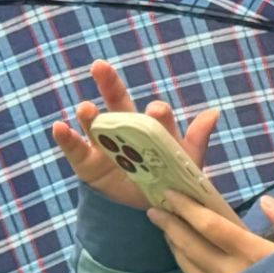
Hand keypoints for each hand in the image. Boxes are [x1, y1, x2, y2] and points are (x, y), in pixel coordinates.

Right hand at [51, 60, 217, 211]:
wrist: (150, 205)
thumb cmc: (171, 176)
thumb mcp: (187, 159)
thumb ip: (197, 138)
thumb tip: (213, 112)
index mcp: (152, 126)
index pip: (155, 112)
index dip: (157, 113)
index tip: (156, 113)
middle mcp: (126, 128)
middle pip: (117, 101)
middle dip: (109, 84)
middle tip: (100, 67)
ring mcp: (104, 143)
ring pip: (95, 123)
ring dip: (89, 114)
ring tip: (85, 108)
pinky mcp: (88, 163)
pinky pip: (75, 149)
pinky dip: (66, 138)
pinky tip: (59, 128)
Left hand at [148, 194, 273, 272]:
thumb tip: (266, 201)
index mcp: (252, 252)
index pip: (211, 226)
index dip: (188, 209)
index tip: (171, 193)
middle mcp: (230, 269)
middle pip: (191, 243)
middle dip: (170, 224)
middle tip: (154, 208)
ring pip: (188, 262)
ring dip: (173, 243)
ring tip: (164, 229)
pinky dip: (183, 262)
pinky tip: (181, 256)